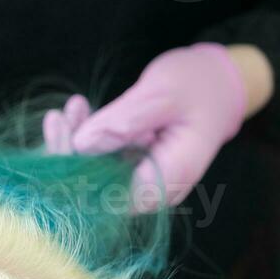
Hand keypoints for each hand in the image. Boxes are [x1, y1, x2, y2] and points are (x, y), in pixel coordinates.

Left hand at [43, 43, 247, 211]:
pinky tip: (79, 108)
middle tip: (58, 115)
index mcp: (167, 180)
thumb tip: (81, 144)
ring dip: (73, 141)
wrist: (221, 82)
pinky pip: (99, 159)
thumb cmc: (198, 84)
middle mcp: (152, 189)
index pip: (107, 196)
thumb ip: (124, 121)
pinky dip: (85, 135)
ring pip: (91, 173)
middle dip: (69, 153)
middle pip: (94, 188)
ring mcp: (141, 180)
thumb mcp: (161, 95)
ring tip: (74, 105)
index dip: (76, 172)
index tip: (63, 133)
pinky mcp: (131, 166)